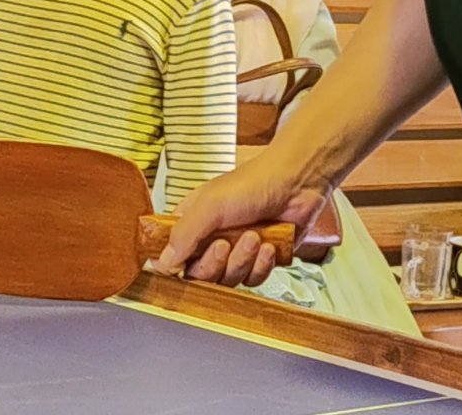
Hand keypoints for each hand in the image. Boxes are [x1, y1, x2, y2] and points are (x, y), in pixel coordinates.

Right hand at [154, 152, 328, 286]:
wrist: (299, 182)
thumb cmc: (256, 181)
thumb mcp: (211, 203)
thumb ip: (184, 234)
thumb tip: (162, 263)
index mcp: (195, 220)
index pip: (173, 256)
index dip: (179, 265)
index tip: (189, 260)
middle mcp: (213, 237)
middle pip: (200, 275)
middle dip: (214, 263)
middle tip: (225, 244)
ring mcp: (237, 250)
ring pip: (228, 279)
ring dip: (241, 261)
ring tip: (253, 236)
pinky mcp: (260, 260)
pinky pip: (253, 280)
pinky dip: (261, 265)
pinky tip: (269, 245)